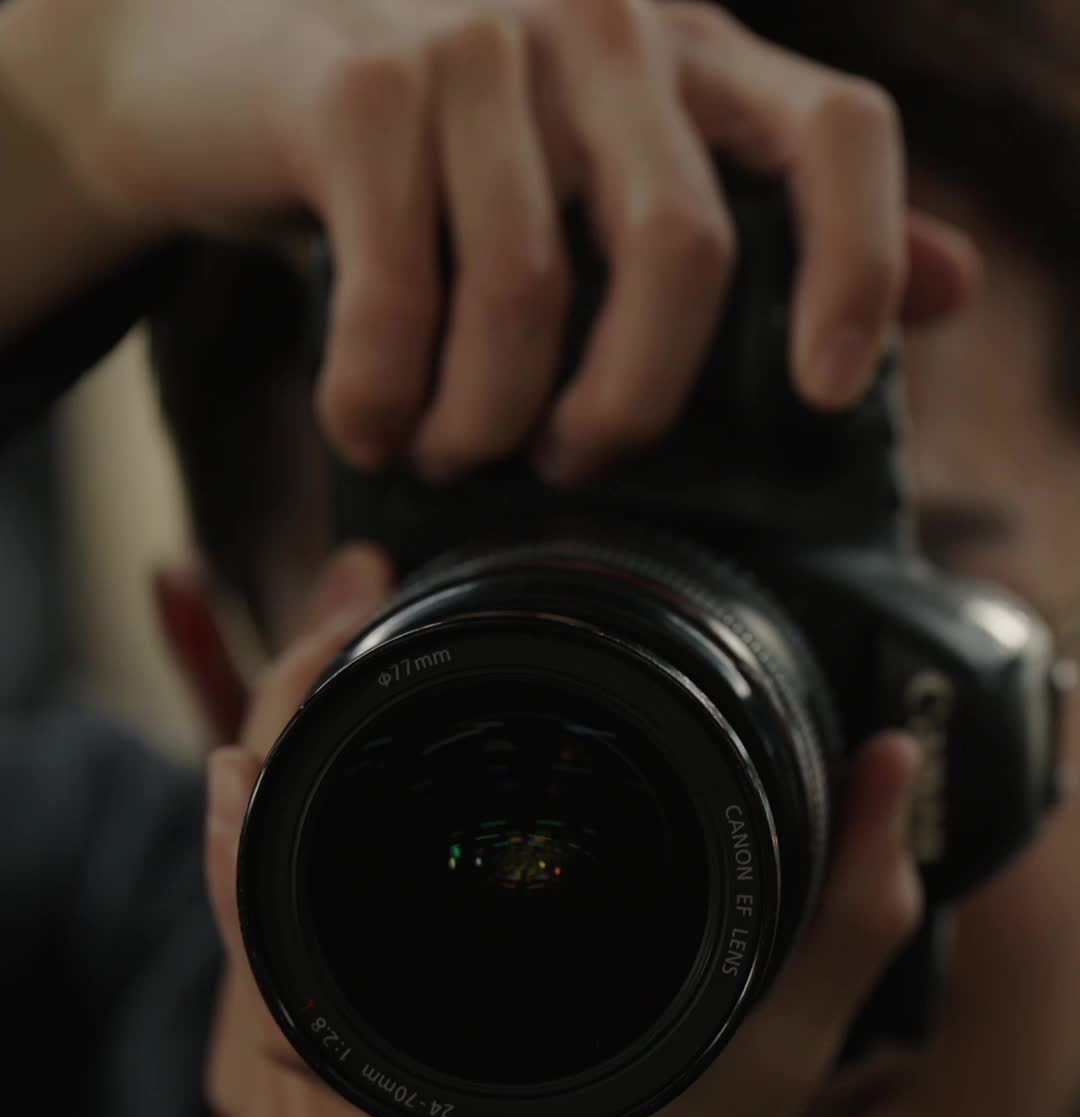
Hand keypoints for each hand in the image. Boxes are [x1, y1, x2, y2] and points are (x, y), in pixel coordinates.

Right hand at [7, 0, 977, 471]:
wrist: (221, 67)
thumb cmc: (435, 145)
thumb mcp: (607, 160)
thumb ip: (764, 212)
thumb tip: (944, 284)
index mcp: (685, 46)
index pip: (837, 128)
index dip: (855, 265)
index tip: (827, 391)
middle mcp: (599, 19)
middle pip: (681, 251)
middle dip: (627, 406)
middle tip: (567, 466)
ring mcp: (474, 40)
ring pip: (528, 294)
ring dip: (480, 422)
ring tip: (444, 452)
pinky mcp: (355, 85)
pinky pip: (398, 297)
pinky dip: (380, 396)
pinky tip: (362, 425)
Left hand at [205, 546, 923, 1116]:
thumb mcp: (767, 1067)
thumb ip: (842, 920)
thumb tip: (883, 773)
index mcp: (432, 1111)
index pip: (299, 881)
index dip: (299, 738)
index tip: (340, 633)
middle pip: (246, 881)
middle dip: (282, 734)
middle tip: (339, 625)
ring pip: (233, 925)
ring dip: (265, 806)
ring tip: (326, 700)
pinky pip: (241, 981)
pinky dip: (264, 891)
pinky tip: (312, 827)